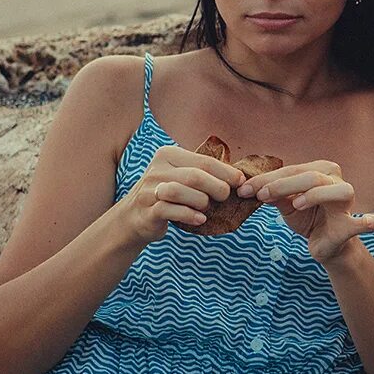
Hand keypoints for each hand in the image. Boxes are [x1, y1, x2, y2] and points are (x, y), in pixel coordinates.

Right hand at [119, 143, 245, 244]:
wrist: (133, 217)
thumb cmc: (166, 194)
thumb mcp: (180, 175)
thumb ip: (203, 172)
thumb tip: (239, 177)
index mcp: (168, 154)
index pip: (204, 161)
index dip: (226, 172)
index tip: (240, 181)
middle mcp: (157, 169)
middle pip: (195, 176)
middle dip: (217, 187)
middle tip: (225, 197)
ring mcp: (150, 189)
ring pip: (182, 191)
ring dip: (201, 201)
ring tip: (206, 208)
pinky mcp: (147, 210)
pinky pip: (171, 210)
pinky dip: (189, 215)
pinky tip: (199, 219)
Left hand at [237, 160, 373, 263]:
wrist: (325, 245)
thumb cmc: (306, 218)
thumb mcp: (286, 204)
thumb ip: (273, 194)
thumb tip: (248, 186)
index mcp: (320, 171)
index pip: (292, 170)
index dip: (267, 179)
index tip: (243, 189)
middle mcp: (336, 180)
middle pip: (310, 176)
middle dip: (282, 184)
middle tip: (259, 196)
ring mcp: (346, 202)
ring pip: (334, 190)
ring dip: (314, 195)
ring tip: (295, 205)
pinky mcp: (350, 225)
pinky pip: (361, 223)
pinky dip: (367, 222)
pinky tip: (372, 222)